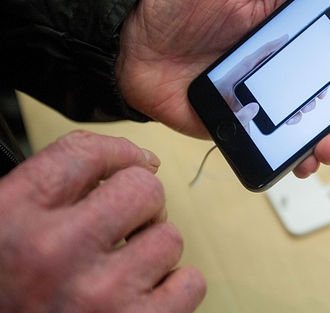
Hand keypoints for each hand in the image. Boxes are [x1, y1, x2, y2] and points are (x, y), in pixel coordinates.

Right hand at [0, 131, 205, 312]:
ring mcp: (100, 294)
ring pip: (170, 237)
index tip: (128, 164)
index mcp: (12, 217)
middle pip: (144, 188)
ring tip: (123, 272)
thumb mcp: (0, 232)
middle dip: (140, 205)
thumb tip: (131, 161)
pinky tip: (143, 298)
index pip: (86, 152)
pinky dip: (174, 289)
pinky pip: (190, 284)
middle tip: (123, 227)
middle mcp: (56, 250)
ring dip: (153, 252)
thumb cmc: (5, 295)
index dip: (118, 154)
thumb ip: (46, 192)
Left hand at [116, 0, 329, 177]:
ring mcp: (267, 100)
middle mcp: (287, 68)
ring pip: (313, 127)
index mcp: (292, 31)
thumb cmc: (178, 3)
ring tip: (326, 147)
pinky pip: (276, 147)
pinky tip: (299, 162)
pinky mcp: (244, 125)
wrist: (130, 44)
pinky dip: (294, 159)